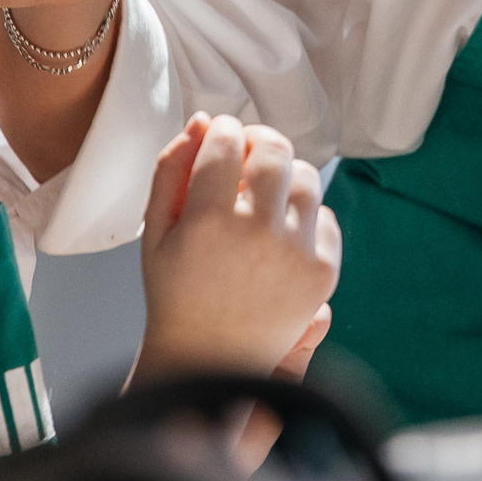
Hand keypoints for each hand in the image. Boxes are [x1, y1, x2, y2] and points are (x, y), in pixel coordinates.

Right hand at [135, 113, 341, 380]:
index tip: (219, 137)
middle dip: (258, 140)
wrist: (210, 359)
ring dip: (285, 175)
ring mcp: (295, 254)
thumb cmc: (176, 292)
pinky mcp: (323, 273)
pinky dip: (305, 216)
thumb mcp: (156, 231)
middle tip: (246, 153)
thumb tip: (203, 121)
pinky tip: (281, 232)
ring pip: (306, 177)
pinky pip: (325, 216)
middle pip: (274, 149)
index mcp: (207, 221)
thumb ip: (172, 169)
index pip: (226, 141)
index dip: (222, 129)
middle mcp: (256, 234)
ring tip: (264, 194)